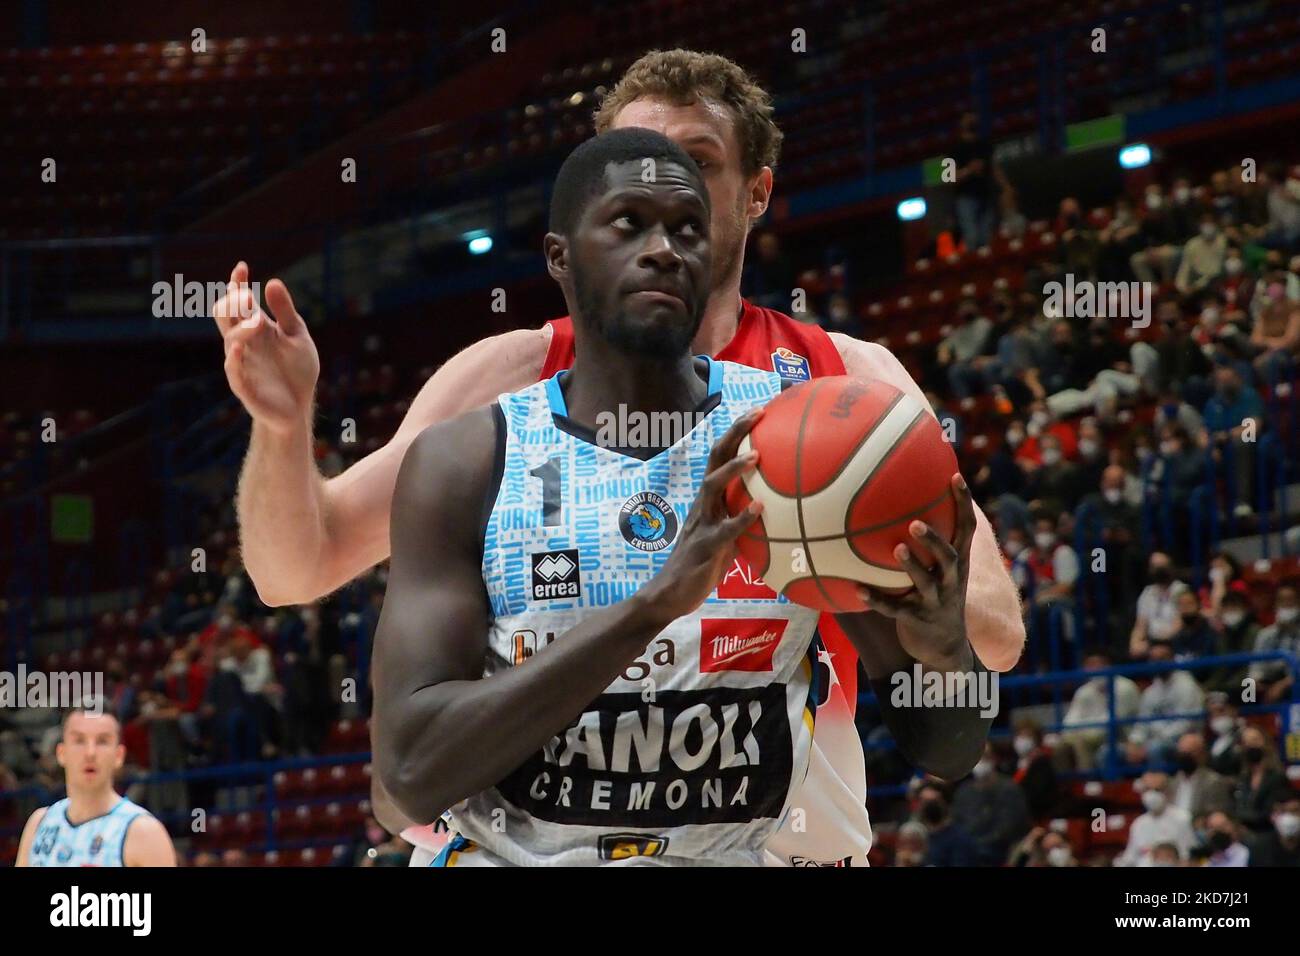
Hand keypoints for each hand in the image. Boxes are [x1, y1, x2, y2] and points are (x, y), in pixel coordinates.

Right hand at [214, 262, 320, 436]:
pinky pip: (234, 373)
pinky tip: (239, 348)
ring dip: (242, 329)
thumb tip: (272, 281)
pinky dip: (234, 360)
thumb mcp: (297, 336)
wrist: (299, 406)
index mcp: (255, 329)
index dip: (237, 284)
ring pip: (231, 342)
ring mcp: (243, 365)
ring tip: (258, 321)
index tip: (242, 267)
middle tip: (245, 294)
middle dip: (232, 304)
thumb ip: (285, 312)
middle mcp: (244, 344)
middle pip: (226, 318)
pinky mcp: (246, 388)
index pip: (240, 302)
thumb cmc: (297, 370)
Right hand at [637, 407, 764, 625]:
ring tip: (756, 455)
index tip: (760, 410)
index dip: (738, 432)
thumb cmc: (700, 566)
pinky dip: (741, 519)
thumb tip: (776, 513)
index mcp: (709, 499)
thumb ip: (744, 521)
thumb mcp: (726, 537)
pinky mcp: (704, 548)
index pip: (721, 456)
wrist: (668, 595)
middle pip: (715, 458)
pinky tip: (760, 509)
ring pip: (712, 487)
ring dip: (733, 469)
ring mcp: (701, 524)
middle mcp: (703, 504)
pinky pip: (723, 530)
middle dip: (735, 433)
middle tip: (758, 413)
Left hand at [858, 473, 977, 669]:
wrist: (945, 648)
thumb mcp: (940, 570)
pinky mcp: (916, 620)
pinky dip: (876, 599)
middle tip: (916, 522)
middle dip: (934, 540)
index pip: (967, 529)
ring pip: (925, 582)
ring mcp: (934, 602)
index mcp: (957, 563)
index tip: (954, 476)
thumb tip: (901, 504)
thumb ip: (929, 542)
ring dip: (912, 565)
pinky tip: (856, 588)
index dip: (963, 503)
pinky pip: (893, 609)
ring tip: (897, 548)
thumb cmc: (936, 596)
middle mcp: (950, 580)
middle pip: (948, 557)